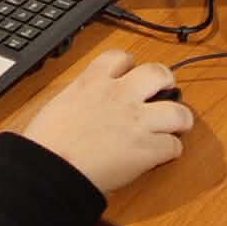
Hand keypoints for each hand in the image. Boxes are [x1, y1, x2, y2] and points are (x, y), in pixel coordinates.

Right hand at [19, 48, 192, 196]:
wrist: (52, 169)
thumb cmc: (47, 143)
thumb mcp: (59, 104)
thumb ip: (82, 97)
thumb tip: (89, 104)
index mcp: (93, 82)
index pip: (120, 57)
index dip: (129, 66)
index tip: (129, 74)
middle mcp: (120, 95)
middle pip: (158, 73)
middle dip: (166, 81)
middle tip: (165, 92)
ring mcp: (137, 121)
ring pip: (178, 111)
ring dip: (179, 119)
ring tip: (175, 126)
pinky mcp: (148, 149)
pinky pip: (174, 146)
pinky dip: (170, 151)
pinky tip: (160, 155)